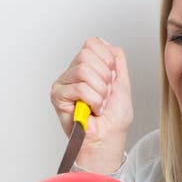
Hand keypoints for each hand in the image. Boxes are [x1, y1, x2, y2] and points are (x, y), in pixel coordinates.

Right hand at [50, 37, 132, 173]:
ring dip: (99, 91)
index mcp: (88, 66)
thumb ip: (117, 60)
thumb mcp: (123, 82)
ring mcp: (64, 83)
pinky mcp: (58, 96)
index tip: (112, 79)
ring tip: (99, 104)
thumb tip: (106, 44)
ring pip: (83, 70)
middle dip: (104, 77)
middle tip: (105, 95)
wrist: (108, 138)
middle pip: (86, 54)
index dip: (106, 60)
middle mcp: (73, 73)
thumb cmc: (114, 119)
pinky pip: (79, 87)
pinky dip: (92, 100)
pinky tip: (92, 110)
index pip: (92, 43)